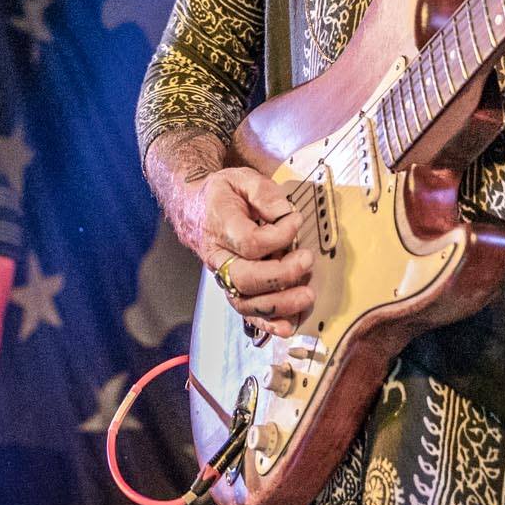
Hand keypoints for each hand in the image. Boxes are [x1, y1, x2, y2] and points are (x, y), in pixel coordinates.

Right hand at [191, 164, 314, 338]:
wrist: (197, 209)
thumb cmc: (225, 195)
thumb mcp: (242, 179)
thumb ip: (264, 193)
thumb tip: (285, 214)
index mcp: (219, 225)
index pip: (249, 242)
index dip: (279, 235)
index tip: (296, 221)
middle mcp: (217, 257)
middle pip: (245, 278)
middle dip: (281, 275)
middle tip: (306, 261)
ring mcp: (223, 278)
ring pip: (246, 302)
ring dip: (279, 304)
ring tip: (307, 295)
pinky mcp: (233, 290)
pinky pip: (247, 314)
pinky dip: (268, 324)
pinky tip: (289, 325)